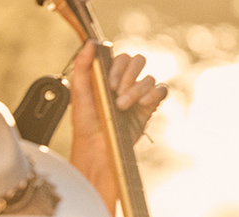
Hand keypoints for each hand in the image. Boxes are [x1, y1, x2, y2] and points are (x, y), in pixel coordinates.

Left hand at [68, 41, 167, 199]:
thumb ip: (82, 65)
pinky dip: (154, 94)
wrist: (97, 150)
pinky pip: (161, 92)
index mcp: (107, 77)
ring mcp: (138, 97)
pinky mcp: (149, 110)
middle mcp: (124, 85)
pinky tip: (142, 104)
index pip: (120, 58)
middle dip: (128, 75)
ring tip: (123, 107)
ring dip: (136, 89)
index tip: (109, 84)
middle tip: (116, 94)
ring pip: (149, 78)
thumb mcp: (78, 92)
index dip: (117, 67)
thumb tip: (92, 44)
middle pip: (137, 62)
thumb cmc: (85, 125)